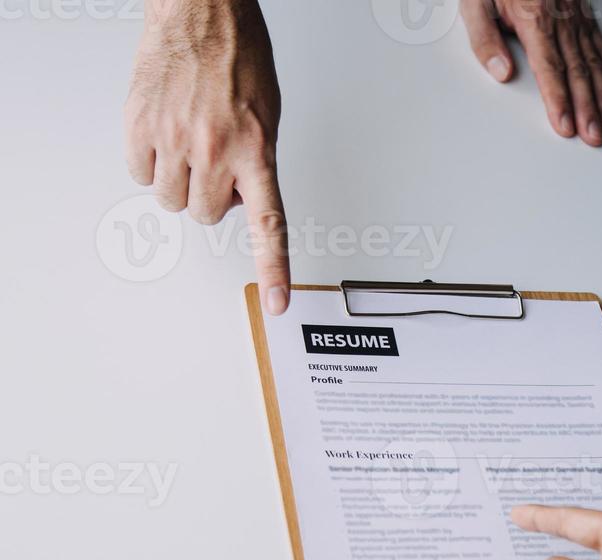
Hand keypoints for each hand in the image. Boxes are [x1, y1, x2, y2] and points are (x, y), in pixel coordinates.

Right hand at [125, 0, 289, 314]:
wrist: (200, 9)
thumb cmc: (237, 55)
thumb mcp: (267, 116)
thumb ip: (257, 164)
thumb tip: (240, 201)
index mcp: (256, 151)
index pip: (268, 225)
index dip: (272, 269)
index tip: (275, 303)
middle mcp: (216, 150)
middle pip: (206, 216)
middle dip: (210, 197)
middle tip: (213, 163)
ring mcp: (175, 140)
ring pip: (171, 200)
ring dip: (179, 180)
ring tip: (188, 143)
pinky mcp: (140, 127)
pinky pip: (140, 173)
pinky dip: (149, 161)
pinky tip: (162, 134)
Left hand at [461, 0, 601, 145]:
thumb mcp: (476, 3)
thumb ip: (485, 40)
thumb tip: (501, 72)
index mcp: (534, 14)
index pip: (549, 66)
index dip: (558, 99)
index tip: (565, 125)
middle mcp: (562, 17)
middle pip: (577, 70)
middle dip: (586, 107)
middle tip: (592, 136)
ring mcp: (576, 17)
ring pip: (593, 62)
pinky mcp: (583, 16)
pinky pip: (601, 48)